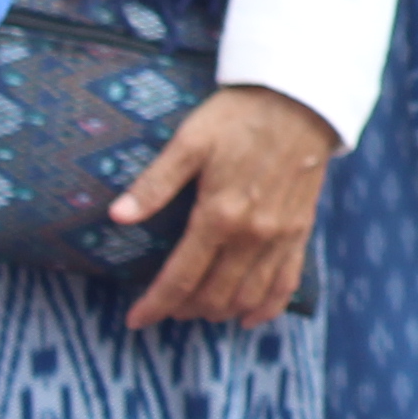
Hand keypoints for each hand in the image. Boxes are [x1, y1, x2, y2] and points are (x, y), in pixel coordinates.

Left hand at [115, 84, 340, 330]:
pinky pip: (286, 283)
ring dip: (219, 312)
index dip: (155, 304)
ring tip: (197, 310)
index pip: (180, 278)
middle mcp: (251, 235)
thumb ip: (155, 184)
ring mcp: (279, 237)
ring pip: (247, 296)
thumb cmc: (240, 117)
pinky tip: (249, 318)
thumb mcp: (190, 141)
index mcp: (218, 215)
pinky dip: (266, 308)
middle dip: (183, 310)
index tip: (135, 319)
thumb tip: (117, 216)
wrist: (301, 99)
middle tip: (164, 309)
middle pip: (212, 295)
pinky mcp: (300, 231)